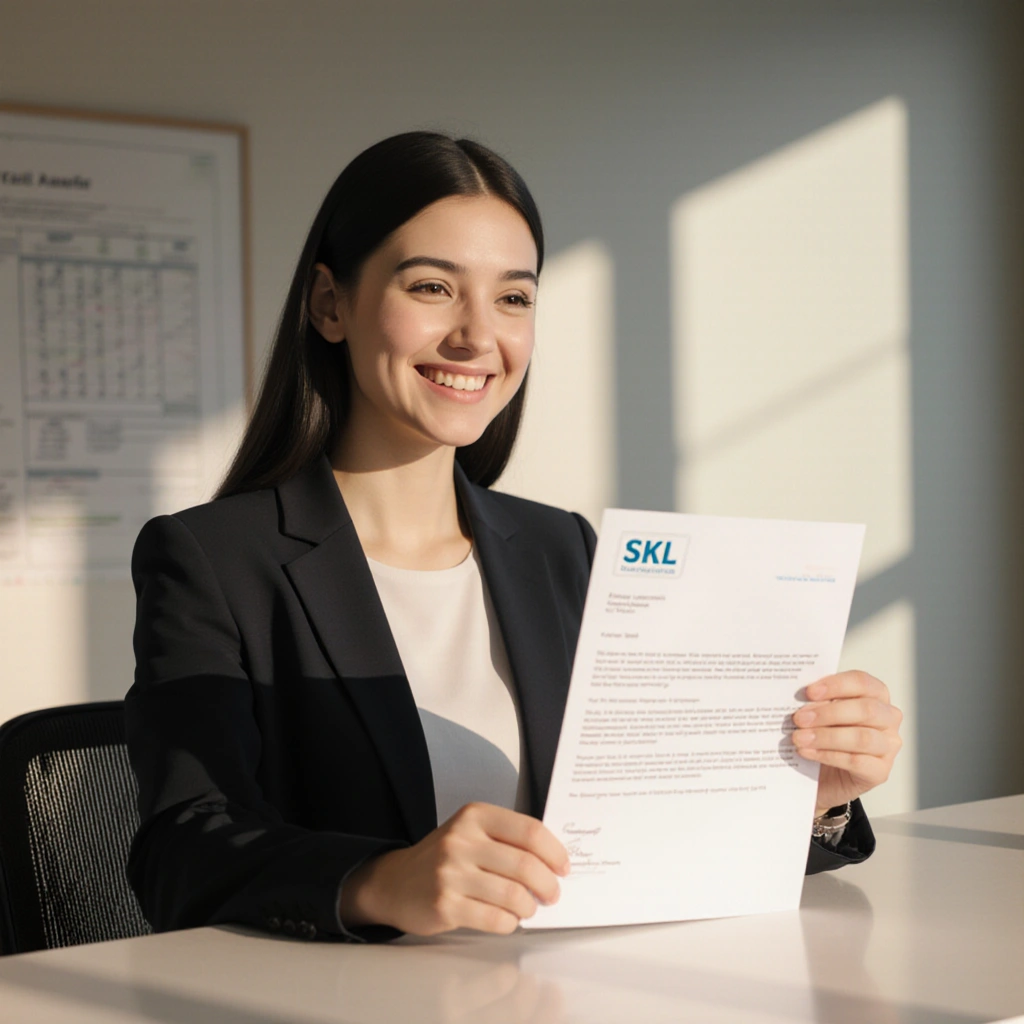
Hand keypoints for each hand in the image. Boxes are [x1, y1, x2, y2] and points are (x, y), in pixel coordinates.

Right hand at [339, 802, 568, 935]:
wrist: (395, 882)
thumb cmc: (444, 858)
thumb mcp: (471, 833)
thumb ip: (506, 839)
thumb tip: (553, 861)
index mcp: (475, 816)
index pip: (529, 830)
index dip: (554, 852)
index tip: (563, 868)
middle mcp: (462, 840)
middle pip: (525, 864)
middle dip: (547, 884)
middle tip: (552, 894)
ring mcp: (451, 873)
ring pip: (513, 894)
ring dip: (529, 906)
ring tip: (528, 908)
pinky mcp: (445, 904)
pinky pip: (494, 918)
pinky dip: (510, 923)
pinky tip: (508, 920)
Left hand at [792, 670, 902, 815]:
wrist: (826, 776)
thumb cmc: (826, 737)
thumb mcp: (821, 714)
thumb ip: (817, 702)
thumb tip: (800, 698)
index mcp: (875, 695)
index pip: (862, 682)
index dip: (836, 685)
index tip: (809, 692)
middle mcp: (888, 718)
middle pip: (865, 709)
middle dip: (828, 713)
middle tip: (799, 718)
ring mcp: (888, 746)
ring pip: (862, 737)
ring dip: (825, 737)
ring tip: (799, 738)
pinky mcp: (880, 771)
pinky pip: (856, 761)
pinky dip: (828, 755)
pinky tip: (807, 752)